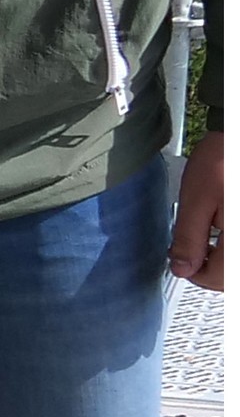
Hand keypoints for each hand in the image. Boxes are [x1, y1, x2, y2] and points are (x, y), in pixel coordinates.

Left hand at [174, 131, 223, 291]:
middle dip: (212, 270)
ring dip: (224, 261)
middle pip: (231, 276)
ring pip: (236, 266)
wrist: (239, 139)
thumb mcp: (196, 199)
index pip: (219, 277)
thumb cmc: (224, 159)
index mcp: (238, 236)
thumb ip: (189, 238)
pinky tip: (225, 234)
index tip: (182, 263)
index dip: (194, 275)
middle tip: (194, 255)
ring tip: (210, 244)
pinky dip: (231, 248)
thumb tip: (183, 269)